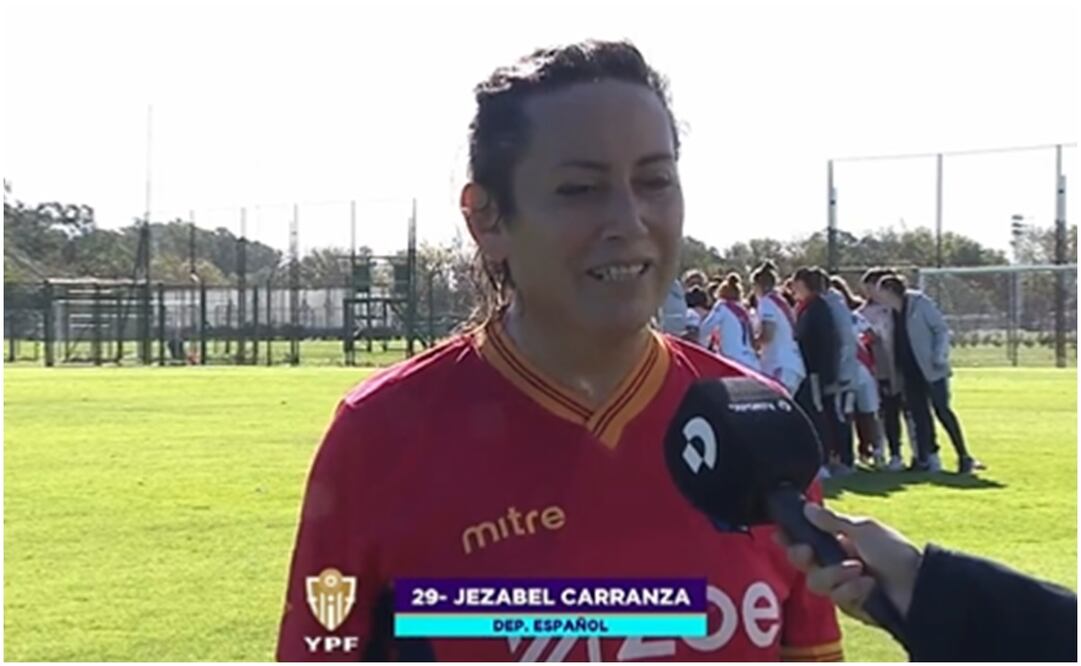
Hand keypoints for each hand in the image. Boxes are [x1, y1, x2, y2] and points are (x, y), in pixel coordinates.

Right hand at [774, 504, 922, 626]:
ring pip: (815, 582)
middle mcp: (834, 562)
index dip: (789, 538)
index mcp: (837, 541)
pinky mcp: (848, 605)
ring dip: (835, 574)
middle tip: (809, 551)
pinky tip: (867, 585)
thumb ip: (832, 521)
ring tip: (858, 569)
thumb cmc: (895, 552)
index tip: (781, 534)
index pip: (804, 538)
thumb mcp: (864, 529)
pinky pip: (836, 598)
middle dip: (802, 555)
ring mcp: (840, 585)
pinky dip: (851, 589)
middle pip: (801, 561)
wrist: (918, 584)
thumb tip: (808, 508)